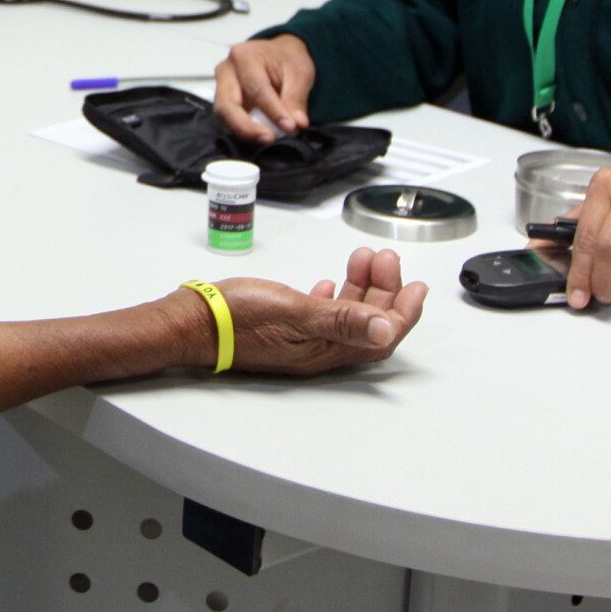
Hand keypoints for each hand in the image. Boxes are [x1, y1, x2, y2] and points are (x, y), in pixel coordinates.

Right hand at [182, 246, 428, 374]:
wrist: (193, 322)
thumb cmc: (237, 319)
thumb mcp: (295, 312)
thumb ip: (342, 319)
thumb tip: (387, 328)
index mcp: (325, 350)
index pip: (380, 336)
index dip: (404, 313)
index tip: (417, 287)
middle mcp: (317, 349)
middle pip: (367, 323)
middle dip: (385, 291)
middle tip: (387, 261)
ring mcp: (300, 339)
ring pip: (345, 315)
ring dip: (361, 288)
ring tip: (364, 261)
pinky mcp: (283, 326)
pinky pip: (321, 312)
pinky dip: (334, 295)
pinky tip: (328, 283)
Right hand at [213, 34, 316, 143]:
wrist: (278, 54)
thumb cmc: (287, 59)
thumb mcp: (299, 73)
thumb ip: (296, 98)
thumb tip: (297, 123)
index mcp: (244, 57)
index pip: (257, 90)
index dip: (273, 111)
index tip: (290, 127)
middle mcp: (225, 71)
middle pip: (227, 105)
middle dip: (247, 127)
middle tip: (269, 138)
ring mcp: (220, 87)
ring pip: (223, 116)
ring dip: (243, 131)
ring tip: (266, 138)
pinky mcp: (222, 101)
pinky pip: (227, 120)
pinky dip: (242, 131)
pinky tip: (259, 135)